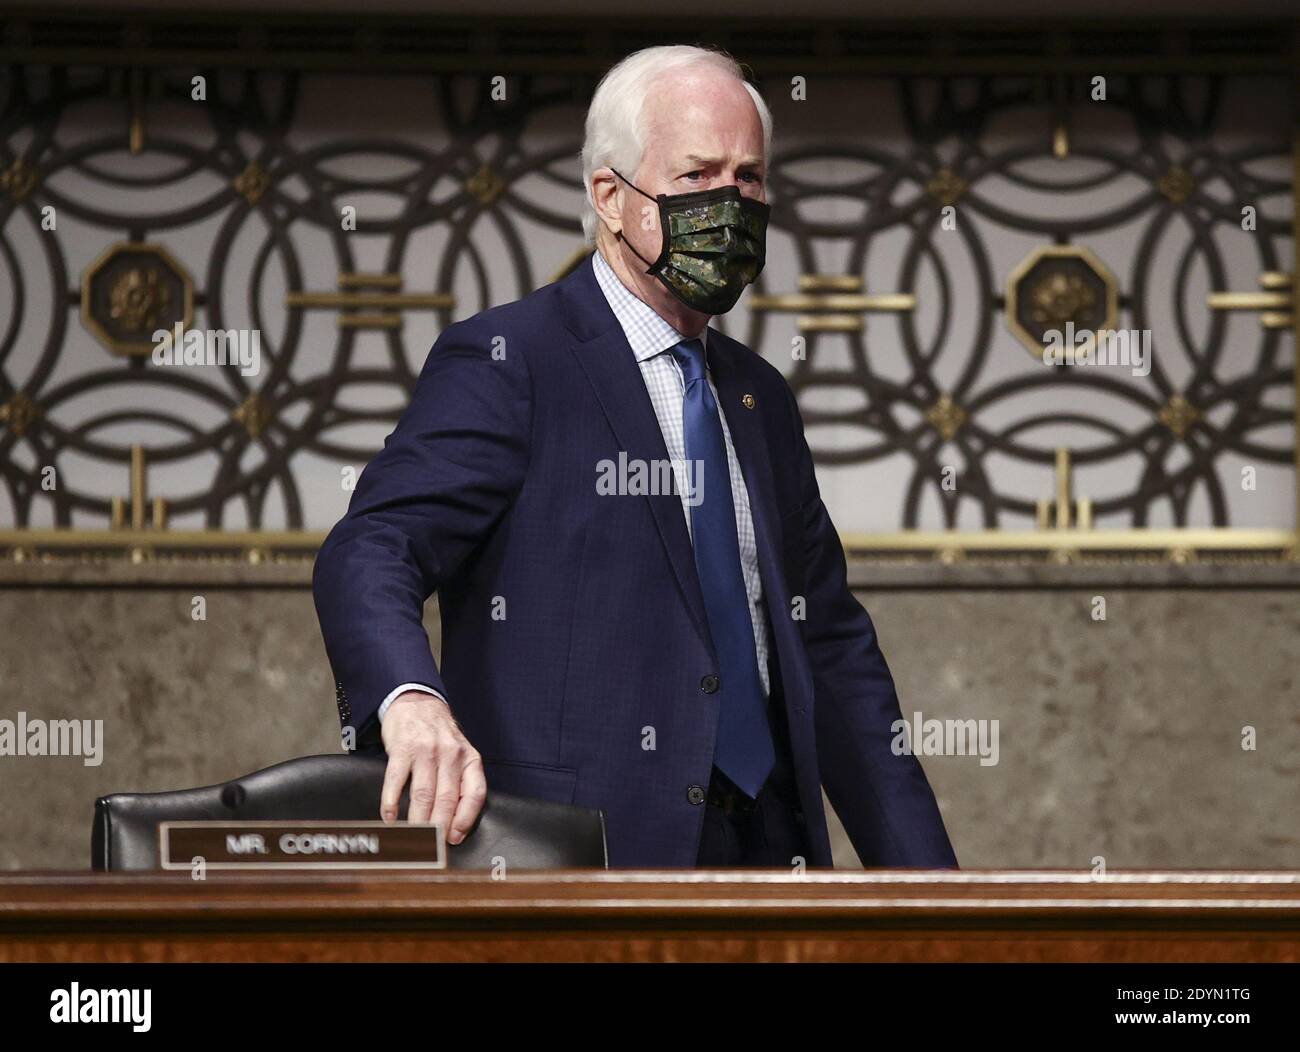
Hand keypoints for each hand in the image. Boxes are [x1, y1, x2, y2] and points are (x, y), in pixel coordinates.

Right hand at [379, 691, 485, 844]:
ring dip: (417, 821)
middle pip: (446, 798)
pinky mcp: (402, 748)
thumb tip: (458, 824)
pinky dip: (391, 803)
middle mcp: (450, 754)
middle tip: (431, 848)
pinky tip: (389, 818)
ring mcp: (426, 750)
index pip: (474, 794)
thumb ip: (462, 783)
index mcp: (469, 759)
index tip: (454, 838)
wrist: (417, 702)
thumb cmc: (440, 736)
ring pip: (423, 794)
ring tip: (412, 839)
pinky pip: (396, 780)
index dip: (465, 819)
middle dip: (439, 827)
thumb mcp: (461, 755)